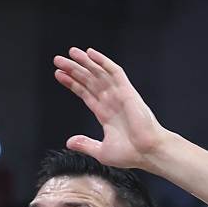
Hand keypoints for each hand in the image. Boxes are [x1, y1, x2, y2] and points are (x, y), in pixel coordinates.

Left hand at [53, 47, 167, 169]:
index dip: (72, 83)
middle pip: (89, 80)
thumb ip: (85, 144)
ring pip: (99, 74)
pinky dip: (103, 62)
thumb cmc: (132, 153)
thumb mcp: (101, 151)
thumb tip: (70, 142)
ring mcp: (119, 95)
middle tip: (58, 60)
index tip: (59, 74)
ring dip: (85, 62)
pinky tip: (90, 53)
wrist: (149, 152)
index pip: (85, 93)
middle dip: (74, 69)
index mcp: (105, 113)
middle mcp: (111, 101)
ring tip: (70, 53)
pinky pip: (114, 72)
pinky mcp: (127, 92)